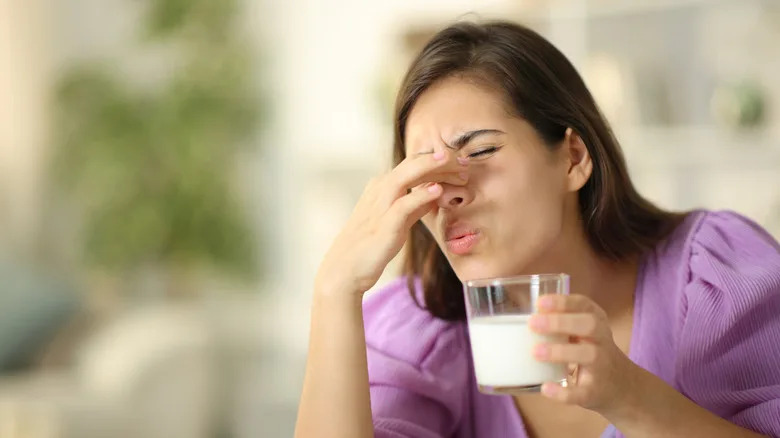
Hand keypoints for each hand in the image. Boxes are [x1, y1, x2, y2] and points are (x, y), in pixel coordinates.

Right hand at [315, 149, 467, 297]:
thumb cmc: (371, 245)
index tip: (462, 164)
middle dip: (441, 160)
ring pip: (406, 176)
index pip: (413, 164)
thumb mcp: (397, 220)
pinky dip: (421, 195)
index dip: (439, 161)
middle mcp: (379, 190)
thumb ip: (415, 206)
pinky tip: (438, 191)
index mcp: (382, 186)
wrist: (345, 269)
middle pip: (412, 163)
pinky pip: (403, 204)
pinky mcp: (383, 224)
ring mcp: (379, 205)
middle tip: (466, 162)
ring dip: (432, 168)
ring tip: (455, 164)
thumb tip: (435, 193)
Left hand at [528, 294, 638, 414]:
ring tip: (535, 352)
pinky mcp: (596, 392)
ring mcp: (601, 367)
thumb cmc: (593, 353)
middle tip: (533, 323)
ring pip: (589, 355)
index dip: (563, 302)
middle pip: (590, 325)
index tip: (540, 302)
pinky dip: (564, 393)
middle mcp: (602, 341)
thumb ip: (561, 324)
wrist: (623, 388)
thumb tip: (523, 317)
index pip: (584, 305)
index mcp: (596, 322)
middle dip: (561, 322)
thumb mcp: (583, 334)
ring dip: (560, 352)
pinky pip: (582, 392)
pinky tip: (546, 388)